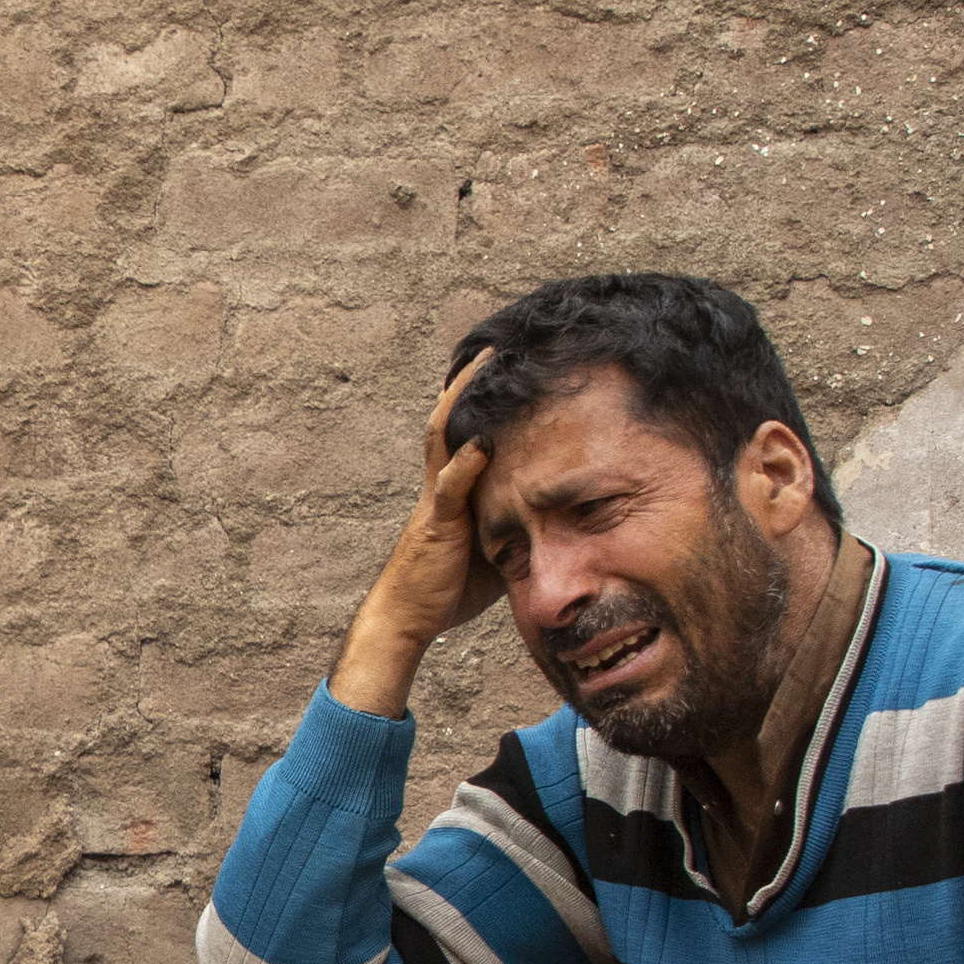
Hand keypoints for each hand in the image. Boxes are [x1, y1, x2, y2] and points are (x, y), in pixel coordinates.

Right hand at [331, 353, 505, 715]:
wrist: (406, 617)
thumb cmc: (449, 587)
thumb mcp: (493, 547)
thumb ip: (514, 520)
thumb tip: (557, 513)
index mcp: (453, 488)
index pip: (465, 430)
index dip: (478, 397)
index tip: (498, 365)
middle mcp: (440, 484)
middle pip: (450, 418)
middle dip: (470, 382)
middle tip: (493, 345)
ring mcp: (436, 500)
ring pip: (444, 438)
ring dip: (463, 402)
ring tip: (484, 368)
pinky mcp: (437, 524)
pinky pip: (450, 487)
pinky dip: (467, 463)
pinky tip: (485, 441)